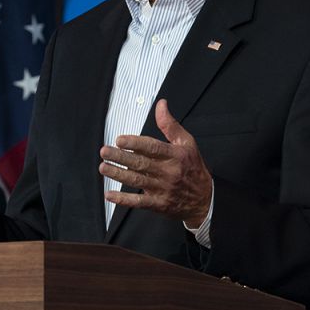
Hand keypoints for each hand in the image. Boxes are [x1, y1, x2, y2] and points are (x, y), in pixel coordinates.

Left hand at [99, 99, 211, 225]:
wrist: (205, 199)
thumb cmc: (193, 168)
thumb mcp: (187, 143)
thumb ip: (170, 125)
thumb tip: (161, 105)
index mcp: (175, 156)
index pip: (153, 148)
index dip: (135, 143)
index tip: (120, 140)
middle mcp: (168, 172)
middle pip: (141, 163)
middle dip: (120, 157)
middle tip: (105, 151)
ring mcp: (163, 189)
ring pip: (137, 181)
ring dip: (118, 175)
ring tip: (103, 168)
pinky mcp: (159, 204)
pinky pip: (139, 202)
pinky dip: (123, 199)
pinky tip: (110, 194)